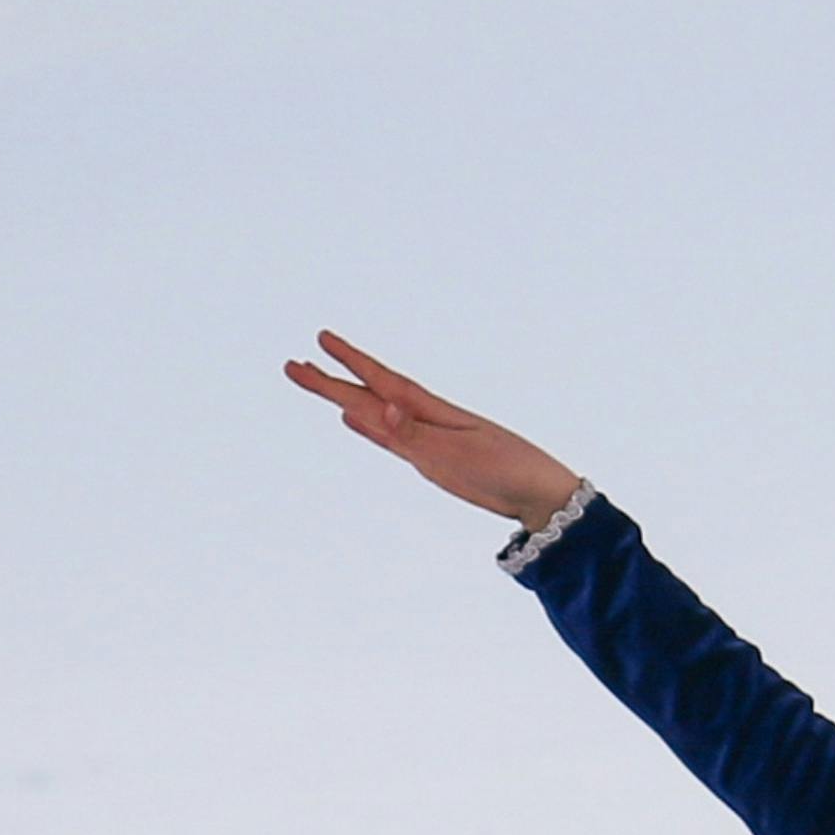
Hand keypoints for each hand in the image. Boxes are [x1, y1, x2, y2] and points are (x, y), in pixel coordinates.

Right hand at [286, 332, 586, 533]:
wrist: (541, 495)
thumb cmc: (506, 470)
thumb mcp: (457, 454)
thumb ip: (414, 434)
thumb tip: (379, 407)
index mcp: (429, 411)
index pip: (380, 381)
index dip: (350, 361)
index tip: (321, 339)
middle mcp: (424, 420)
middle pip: (367, 395)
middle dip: (331, 381)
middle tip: (293, 365)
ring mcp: (427, 440)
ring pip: (374, 414)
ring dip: (344, 398)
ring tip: (318, 382)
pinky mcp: (434, 461)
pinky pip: (390, 439)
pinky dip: (368, 427)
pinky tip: (354, 418)